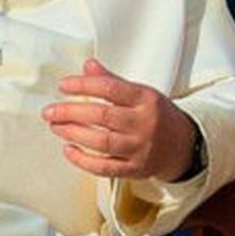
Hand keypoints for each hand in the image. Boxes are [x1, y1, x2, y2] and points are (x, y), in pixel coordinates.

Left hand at [43, 58, 198, 180]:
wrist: (183, 146)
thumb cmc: (158, 116)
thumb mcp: (141, 93)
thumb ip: (113, 81)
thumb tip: (88, 66)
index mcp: (146, 100)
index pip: (110, 89)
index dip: (83, 85)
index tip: (64, 86)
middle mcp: (144, 124)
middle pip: (102, 116)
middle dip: (71, 112)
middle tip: (50, 110)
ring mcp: (140, 148)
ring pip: (102, 142)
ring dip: (74, 133)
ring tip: (56, 126)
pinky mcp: (135, 169)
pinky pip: (105, 168)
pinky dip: (83, 160)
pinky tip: (68, 150)